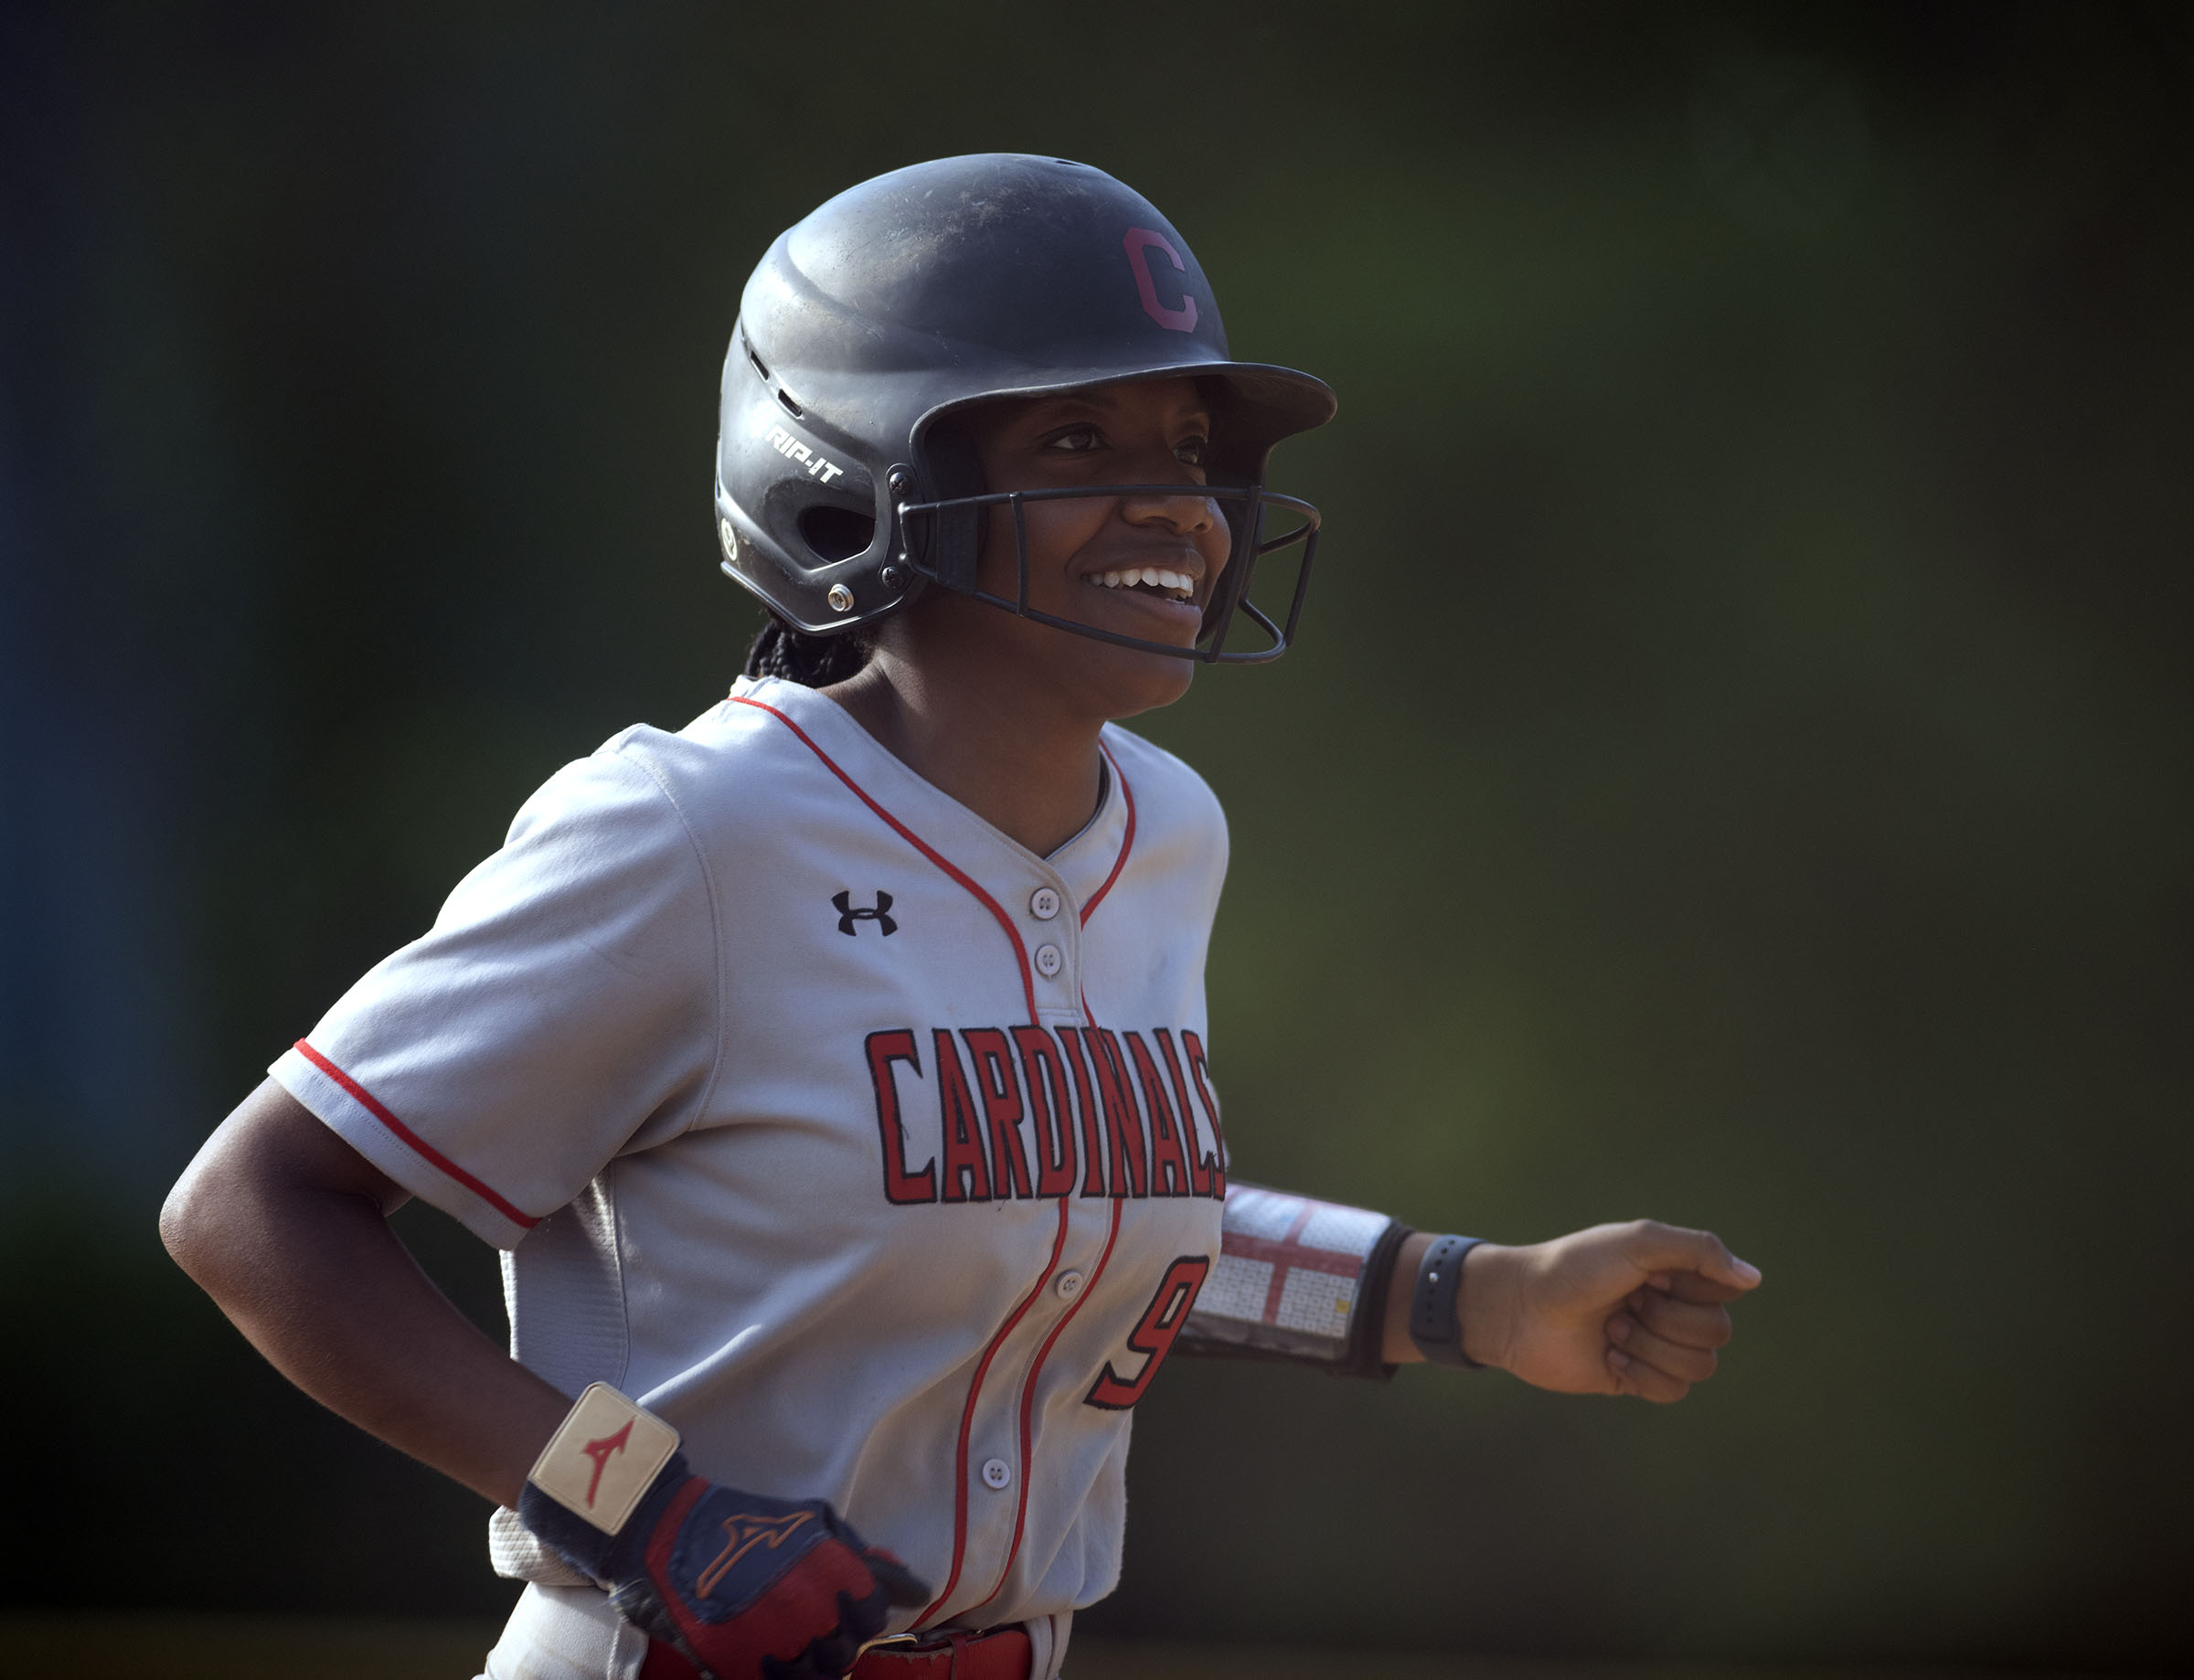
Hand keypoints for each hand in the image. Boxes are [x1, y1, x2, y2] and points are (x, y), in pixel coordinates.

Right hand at [522, 1457, 930, 1679]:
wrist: (666, 1537)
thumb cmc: (741, 1523)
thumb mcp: (806, 1520)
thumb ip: (854, 1551)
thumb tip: (900, 1577)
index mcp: (832, 1572)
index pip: (874, 1612)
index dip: (864, 1611)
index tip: (849, 1606)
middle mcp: (811, 1613)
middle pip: (848, 1649)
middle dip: (839, 1638)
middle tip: (816, 1623)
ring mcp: (776, 1645)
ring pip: (818, 1675)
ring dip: (812, 1663)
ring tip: (793, 1643)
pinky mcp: (741, 1667)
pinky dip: (782, 1675)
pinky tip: (770, 1658)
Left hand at [1460, 1221, 1760, 1401]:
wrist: (1520, 1310)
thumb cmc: (1573, 1268)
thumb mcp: (1636, 1242)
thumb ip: (1699, 1251)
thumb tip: (1754, 1279)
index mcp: (1675, 1270)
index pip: (1725, 1291)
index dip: (1692, 1288)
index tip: (1653, 1275)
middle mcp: (1670, 1307)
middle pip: (1718, 1332)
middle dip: (1669, 1321)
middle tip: (1627, 1303)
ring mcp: (1655, 1344)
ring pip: (1700, 1367)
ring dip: (1651, 1348)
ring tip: (1612, 1329)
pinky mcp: (1637, 1379)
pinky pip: (1674, 1391)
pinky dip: (1641, 1375)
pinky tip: (1608, 1356)